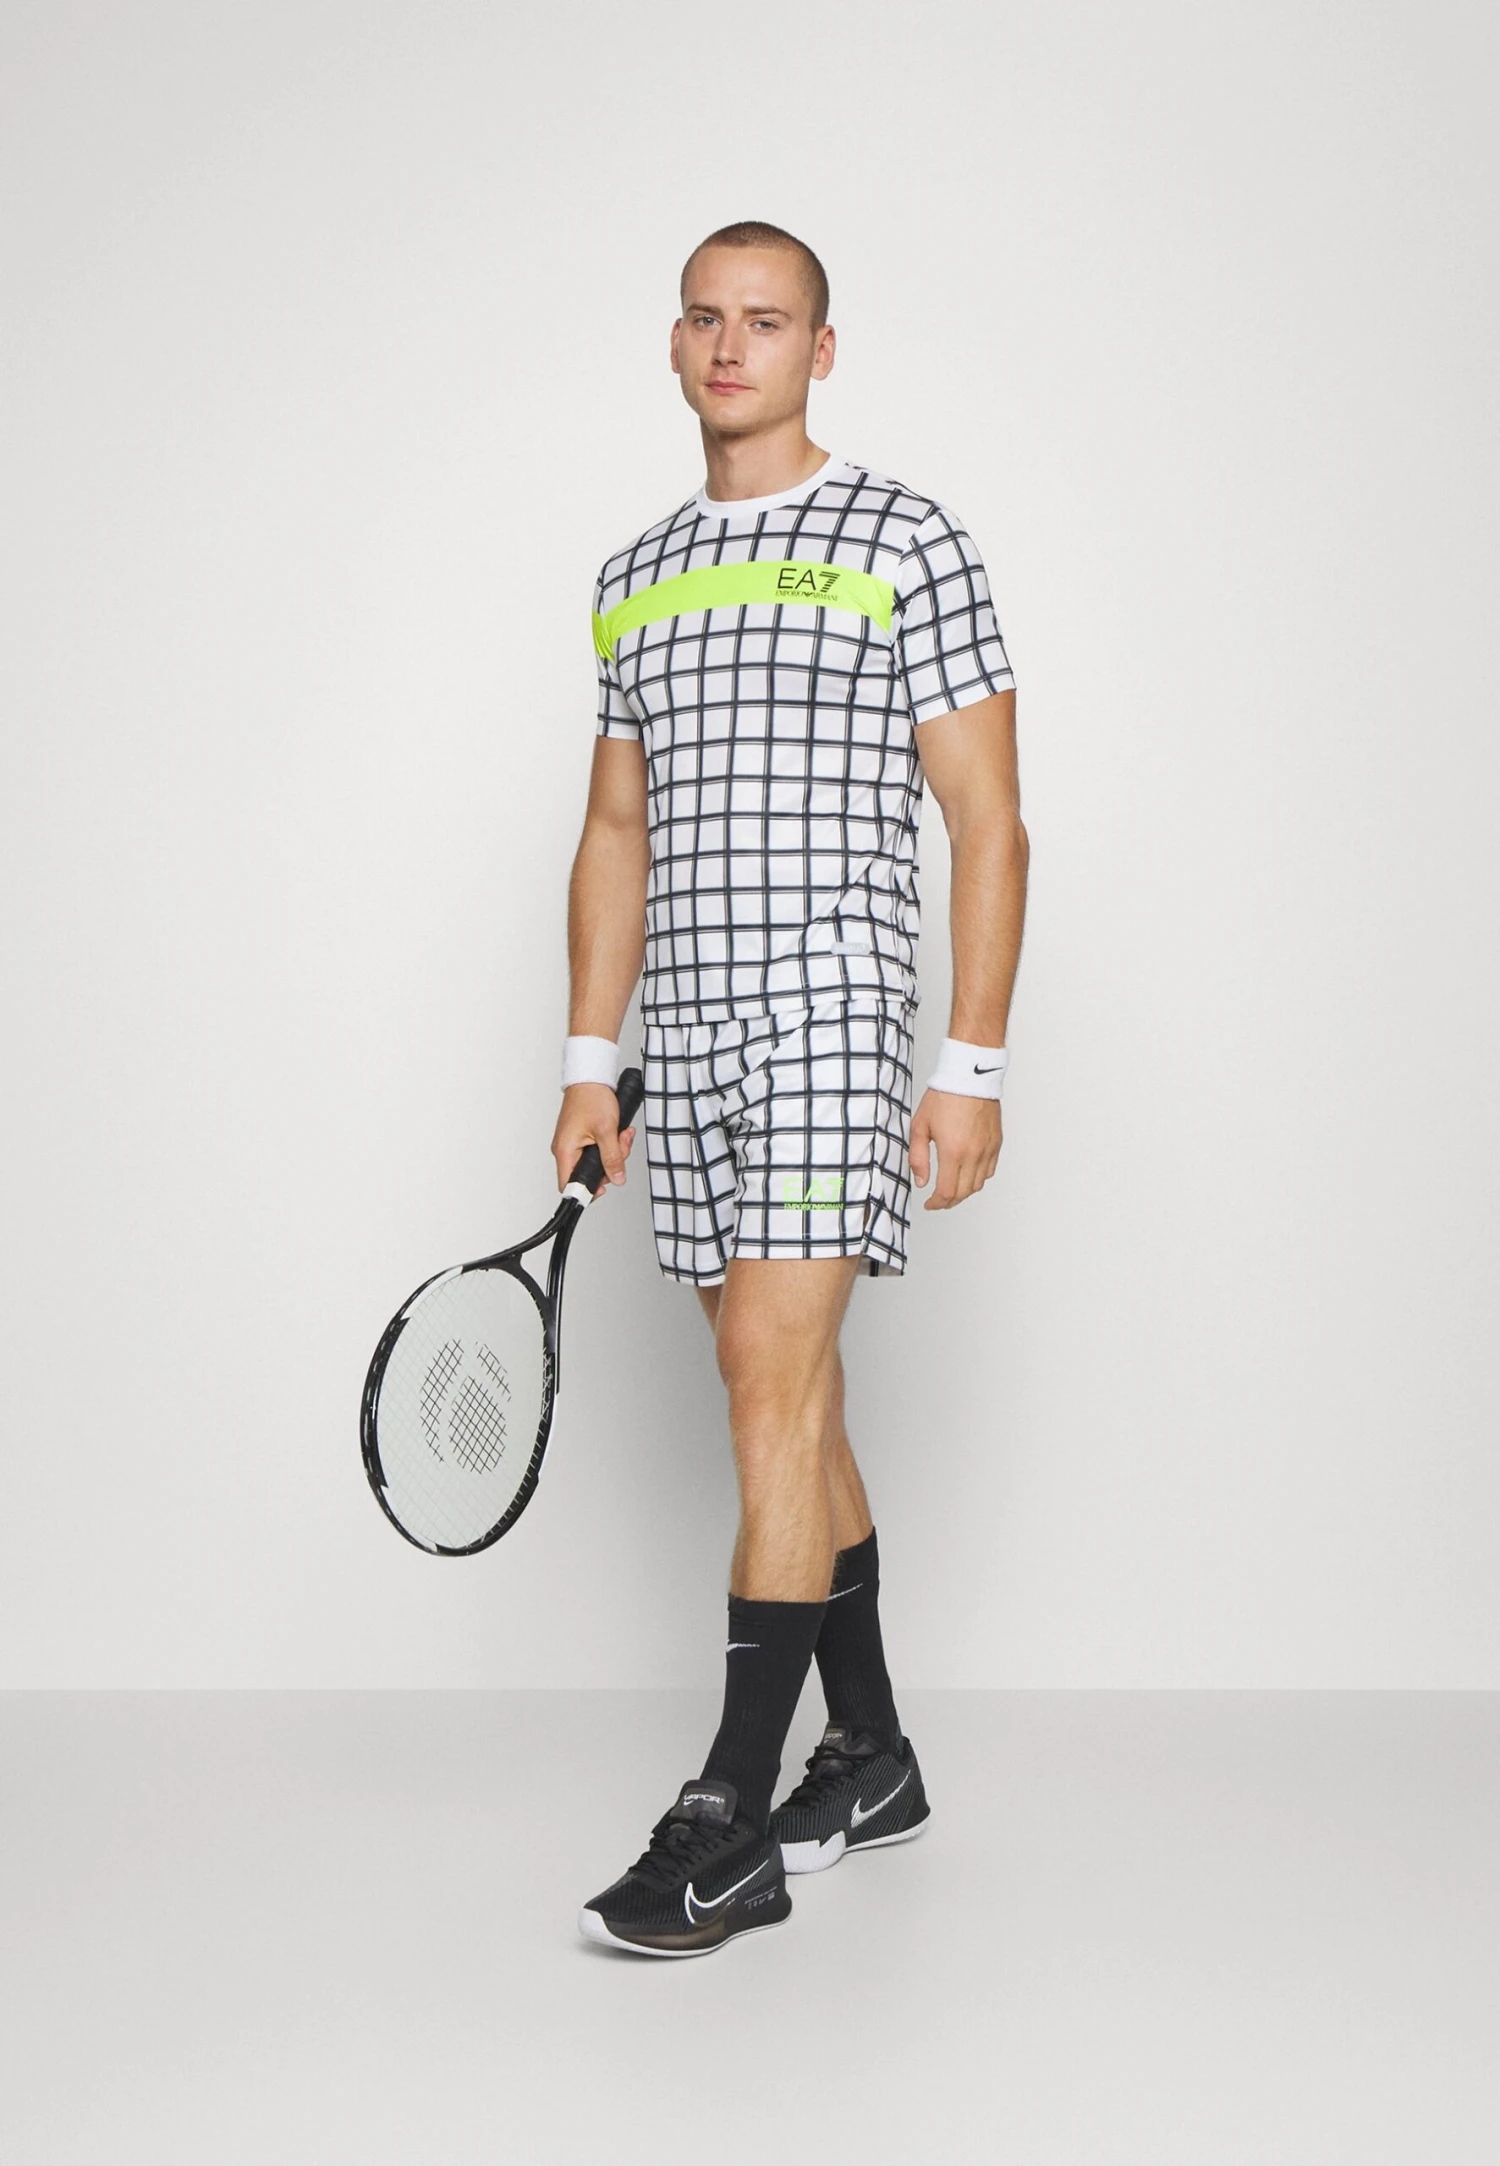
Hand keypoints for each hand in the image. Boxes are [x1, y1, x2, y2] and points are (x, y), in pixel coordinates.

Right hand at [551, 1083, 636, 1198]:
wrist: (590, 1077)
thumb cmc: (591, 1098)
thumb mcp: (607, 1130)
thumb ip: (612, 1158)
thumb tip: (617, 1178)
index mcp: (565, 1151)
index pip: (569, 1184)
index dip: (586, 1190)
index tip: (604, 1187)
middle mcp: (566, 1149)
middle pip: (588, 1173)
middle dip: (610, 1164)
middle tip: (620, 1149)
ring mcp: (573, 1143)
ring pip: (596, 1161)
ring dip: (614, 1151)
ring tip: (621, 1135)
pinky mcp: (581, 1137)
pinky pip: (597, 1149)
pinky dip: (610, 1144)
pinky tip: (618, 1133)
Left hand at [909, 1090, 1001, 1209]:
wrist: (968, 1076)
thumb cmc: (944, 1096)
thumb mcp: (920, 1126)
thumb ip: (918, 1157)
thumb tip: (921, 1181)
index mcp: (953, 1151)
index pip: (947, 1192)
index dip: (937, 1203)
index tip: (930, 1203)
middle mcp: (974, 1153)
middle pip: (964, 1193)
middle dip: (949, 1201)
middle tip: (939, 1200)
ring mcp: (987, 1149)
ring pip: (978, 1184)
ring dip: (964, 1191)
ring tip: (952, 1188)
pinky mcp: (996, 1142)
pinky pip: (990, 1170)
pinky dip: (978, 1178)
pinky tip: (968, 1173)